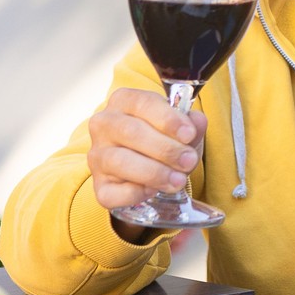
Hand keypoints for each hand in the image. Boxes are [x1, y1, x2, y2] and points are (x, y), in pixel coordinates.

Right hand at [87, 88, 204, 217]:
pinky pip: (111, 192)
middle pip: (131, 132)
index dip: (168, 119)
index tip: (189, 135)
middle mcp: (104, 124)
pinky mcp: (98, 186)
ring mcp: (97, 156)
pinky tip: (154, 190)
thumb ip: (191, 124)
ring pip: (119, 161)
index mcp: (123, 101)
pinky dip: (135, 193)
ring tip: (178, 180)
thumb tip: (196, 123)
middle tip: (189, 160)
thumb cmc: (165, 138)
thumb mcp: (182, 127)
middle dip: (165, 149)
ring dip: (154, 172)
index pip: (143, 103)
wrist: (151, 168)